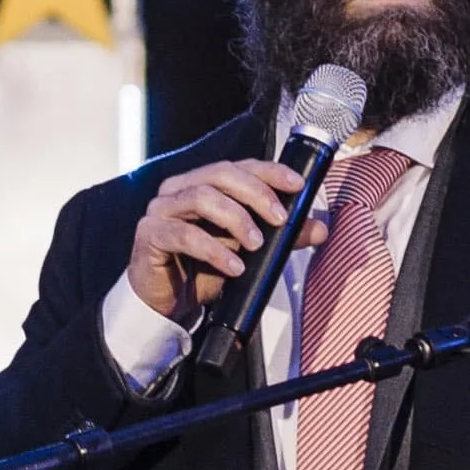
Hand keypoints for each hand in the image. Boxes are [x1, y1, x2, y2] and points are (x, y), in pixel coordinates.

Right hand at [126, 158, 308, 323]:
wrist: (167, 303)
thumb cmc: (202, 269)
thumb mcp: (247, 251)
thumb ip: (281, 237)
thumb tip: (319, 228)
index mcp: (203, 184)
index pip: (240, 166)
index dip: (269, 171)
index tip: (297, 185)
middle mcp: (180, 189)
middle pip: (221, 174)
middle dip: (256, 193)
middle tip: (280, 218)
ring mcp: (162, 209)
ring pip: (201, 197)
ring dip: (235, 218)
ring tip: (256, 244)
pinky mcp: (150, 235)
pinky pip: (184, 235)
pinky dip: (214, 250)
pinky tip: (234, 266)